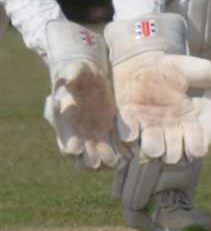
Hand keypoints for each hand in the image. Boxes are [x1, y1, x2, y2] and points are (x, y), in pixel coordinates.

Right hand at [42, 21, 124, 168]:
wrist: (90, 75)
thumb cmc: (78, 71)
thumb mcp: (74, 69)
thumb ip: (71, 74)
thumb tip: (69, 78)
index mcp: (64, 119)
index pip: (64, 135)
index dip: (69, 142)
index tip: (75, 148)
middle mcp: (78, 131)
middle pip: (80, 153)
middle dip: (87, 158)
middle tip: (96, 161)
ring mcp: (94, 134)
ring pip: (97, 154)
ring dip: (104, 159)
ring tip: (114, 161)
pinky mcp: (109, 131)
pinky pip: (113, 147)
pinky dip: (118, 152)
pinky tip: (127, 155)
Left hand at [105, 14, 210, 164]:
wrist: (145, 64)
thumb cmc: (173, 68)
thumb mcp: (191, 66)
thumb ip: (204, 71)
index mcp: (190, 122)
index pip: (196, 146)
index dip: (195, 146)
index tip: (193, 137)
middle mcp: (170, 132)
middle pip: (173, 156)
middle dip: (172, 150)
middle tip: (170, 135)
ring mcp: (149, 130)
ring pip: (152, 150)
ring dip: (152, 146)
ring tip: (151, 135)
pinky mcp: (129, 123)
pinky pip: (128, 136)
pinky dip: (130, 134)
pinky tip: (134, 127)